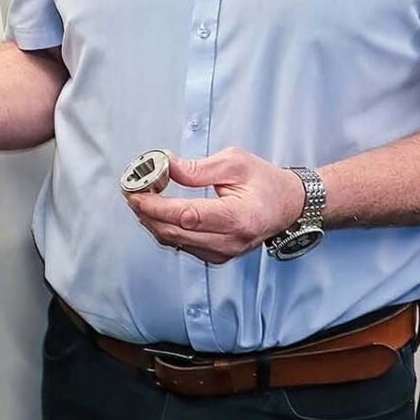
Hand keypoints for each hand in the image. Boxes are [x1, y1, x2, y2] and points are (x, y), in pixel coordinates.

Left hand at [125, 147, 305, 264]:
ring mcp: (223, 252)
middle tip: (131, 191)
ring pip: (174, 241)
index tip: (136, 192)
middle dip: (147, 212)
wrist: (288, 205)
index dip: (157, 206)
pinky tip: (157, 211)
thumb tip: (164, 166)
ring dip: (152, 220)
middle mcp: (230, 241)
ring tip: (141, 197)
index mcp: (239, 217)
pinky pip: (181, 245)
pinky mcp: (217, 256)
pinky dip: (164, 228)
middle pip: (175, 232)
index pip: (188, 216)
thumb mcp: (234, 163)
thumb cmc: (265, 182)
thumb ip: (197, 168)